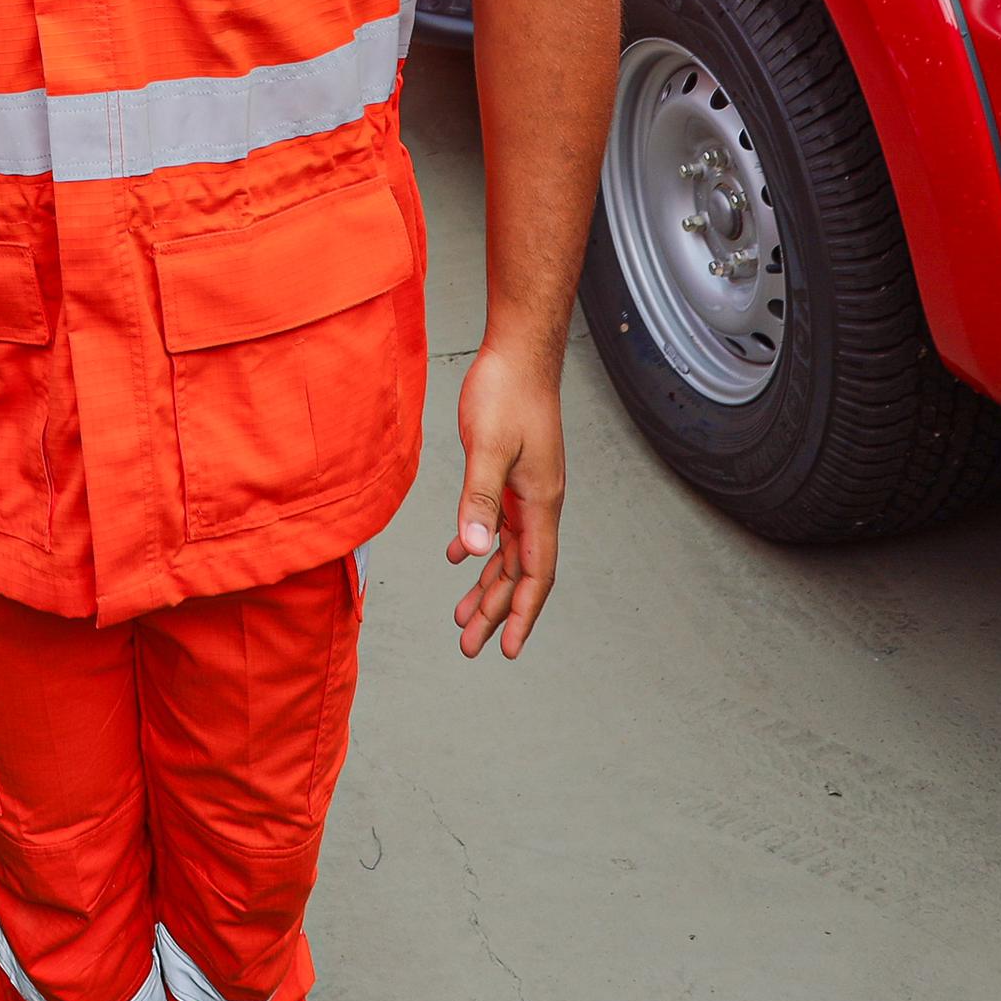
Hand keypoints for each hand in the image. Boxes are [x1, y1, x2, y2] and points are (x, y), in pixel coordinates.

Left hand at [446, 343, 566, 660]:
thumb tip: (475, 550)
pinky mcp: (511, 475)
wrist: (518, 353)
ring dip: (486, 584)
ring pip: (509, 552)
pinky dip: (480, 545)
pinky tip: (461, 555)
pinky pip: (498, 524)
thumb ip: (478, 500)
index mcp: (540, 503)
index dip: (521, 613)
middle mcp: (538, 503)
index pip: (536, 574)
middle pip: (520, 572)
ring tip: (462, 615)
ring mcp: (526, 490)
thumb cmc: (508, 392)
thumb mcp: (487, 448)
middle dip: (495, 610)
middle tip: (470, 645)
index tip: (506, 647)